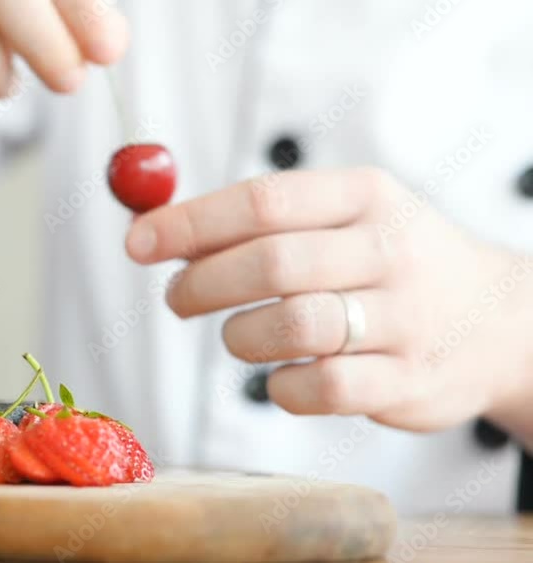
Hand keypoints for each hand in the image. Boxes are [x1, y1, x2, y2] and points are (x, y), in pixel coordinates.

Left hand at [124, 167, 532, 434]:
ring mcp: (405, 318)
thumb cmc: (388, 265)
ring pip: (290, 326)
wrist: (496, 323)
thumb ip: (258, 222)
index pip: (263, 201)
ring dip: (239, 336)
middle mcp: (391, 250)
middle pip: (271, 263)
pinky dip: (279, 387)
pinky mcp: (408, 381)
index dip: (188, 224)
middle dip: (202, 284)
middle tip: (177, 299)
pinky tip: (281, 375)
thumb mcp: (343, 218)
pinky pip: (317, 388)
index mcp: (366, 196)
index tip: (138, 243)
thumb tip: (154, 231)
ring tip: (237, 335)